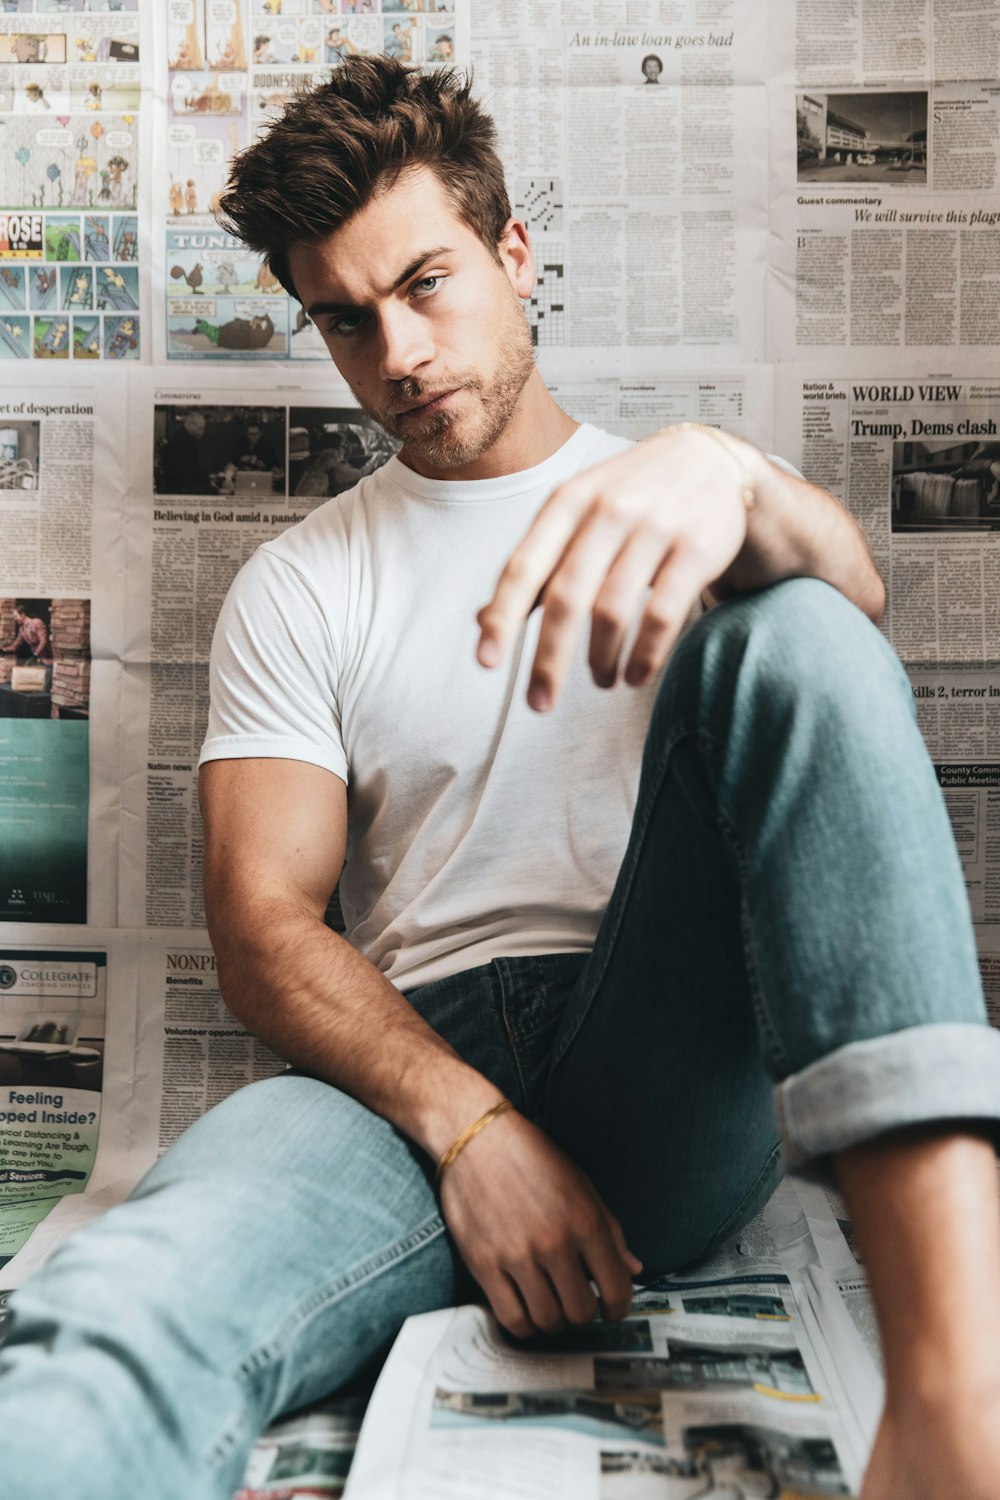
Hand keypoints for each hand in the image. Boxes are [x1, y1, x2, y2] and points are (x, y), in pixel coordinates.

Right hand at [439, 1108, 641, 1337]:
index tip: (613, 1310)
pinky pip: (511, 1318)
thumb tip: (633, 1270)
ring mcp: (517, 1256)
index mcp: (585, 1222)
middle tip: (578, 1301)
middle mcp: (554, 1243)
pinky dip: (525, 1324)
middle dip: (586, 1314)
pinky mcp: (484, 1265)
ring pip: (548, 1321)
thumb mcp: (582, 1186)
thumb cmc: (533, 1159)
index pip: (616, 1289)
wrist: (477, 1138)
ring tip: (552, 1304)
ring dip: (555, 1320)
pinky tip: (527, 1309)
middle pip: (582, 1313)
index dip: (619, 1309)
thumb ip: (610, 1231)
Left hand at [476, 426, 761, 710]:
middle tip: (539, 703)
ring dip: (600, 660)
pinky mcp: (698, 547)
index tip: (486, 663)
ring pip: (613, 612)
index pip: (524, 567)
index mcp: (567, 501)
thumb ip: (537, 564)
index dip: (503, 617)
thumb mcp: (576, 514)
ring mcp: (655, 527)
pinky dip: (645, 656)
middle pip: (566, 598)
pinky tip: (635, 675)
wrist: (712, 459)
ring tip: (600, 680)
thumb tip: (483, 622)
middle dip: (548, 660)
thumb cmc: (630, 496)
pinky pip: (663, 614)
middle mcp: (608, 510)